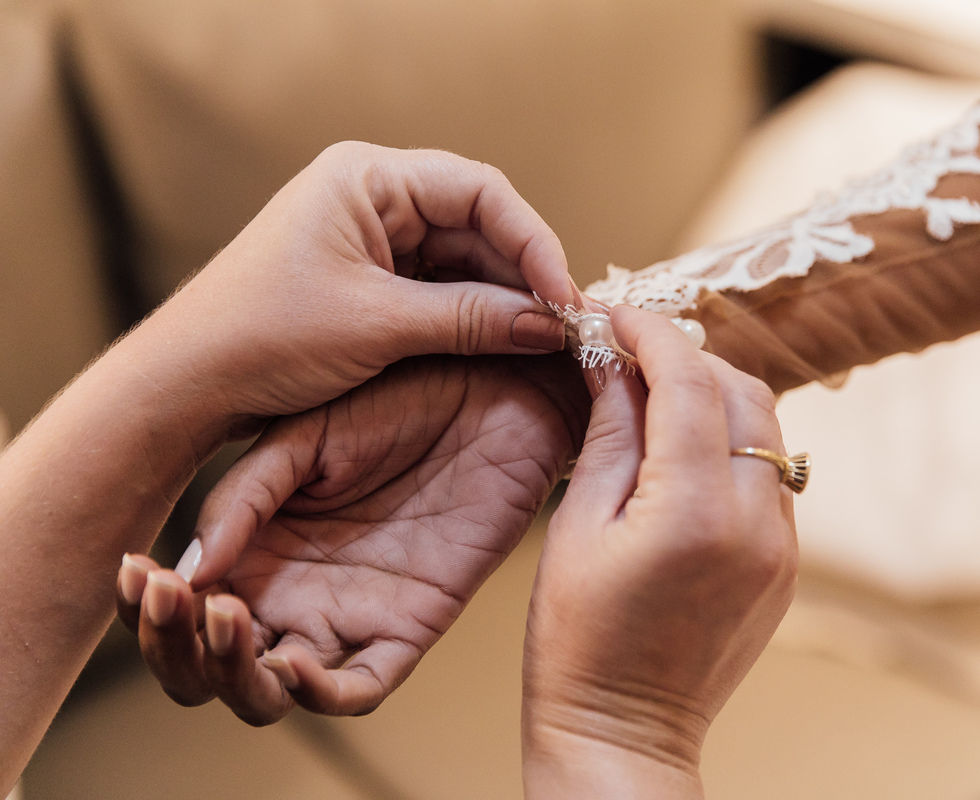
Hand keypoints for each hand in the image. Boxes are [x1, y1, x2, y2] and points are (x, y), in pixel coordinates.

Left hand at [110, 142, 579, 458]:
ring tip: (540, 338)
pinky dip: (472, 313)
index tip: (562, 296)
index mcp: (367, 179)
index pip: (479, 191)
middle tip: (562, 325)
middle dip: (522, 274)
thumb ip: (470, 320)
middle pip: (477, 223)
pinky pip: (439, 285)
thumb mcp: (378, 327)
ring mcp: (372, 237)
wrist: (189, 384)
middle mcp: (373, 197)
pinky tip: (502, 340)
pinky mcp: (370, 277)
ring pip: (463, 258)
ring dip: (501, 297)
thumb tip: (549, 325)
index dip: (532, 241)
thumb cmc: (262, 338)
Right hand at [118, 352, 587, 723]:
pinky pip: (360, 687)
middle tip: (173, 602)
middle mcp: (293, 589)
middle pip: (210, 665)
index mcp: (255, 543)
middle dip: (176, 650)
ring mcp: (349, 613)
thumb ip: (247, 496)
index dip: (149, 607)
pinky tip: (295, 663)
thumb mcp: (305, 430)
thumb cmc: (398, 394)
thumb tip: (190, 571)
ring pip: (271, 690)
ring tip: (229, 619)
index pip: (180, 607)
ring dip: (235, 676)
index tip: (138, 575)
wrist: (492, 386)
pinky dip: (322, 694)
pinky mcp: (411, 625)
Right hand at [522, 306, 798, 798]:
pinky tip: (682, 448)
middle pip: (742, 391)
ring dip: (714, 395)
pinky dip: (730, 442)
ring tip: (653, 393)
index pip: (690, 380)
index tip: (616, 314)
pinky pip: (768, 473)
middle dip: (688, 357)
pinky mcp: (786, 562)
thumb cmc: (578, 640)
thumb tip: (614, 361)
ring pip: (764, 429)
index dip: (652, 333)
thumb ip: (609, 431)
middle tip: (630, 349)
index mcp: (695, 511)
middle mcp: (756, 521)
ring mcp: (781, 544)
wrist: (624, 730)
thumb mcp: (577, 525)